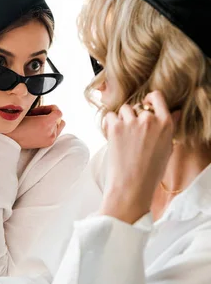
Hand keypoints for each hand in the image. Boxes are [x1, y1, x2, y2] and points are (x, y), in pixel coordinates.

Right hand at [6, 105, 64, 148]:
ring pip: (57, 127)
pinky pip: (54, 134)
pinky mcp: (48, 144)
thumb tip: (49, 111)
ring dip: (51, 123)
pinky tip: (40, 128)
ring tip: (39, 122)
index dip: (52, 108)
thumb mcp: (31, 112)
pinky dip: (50, 130)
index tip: (45, 109)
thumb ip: (44, 111)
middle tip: (40, 115)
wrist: (12, 138)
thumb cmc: (18, 125)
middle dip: (51, 116)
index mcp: (46, 123)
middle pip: (58, 120)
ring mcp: (50, 139)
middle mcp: (51, 132)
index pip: (58, 112)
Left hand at [100, 91, 178, 222]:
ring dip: (122, 119)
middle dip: (134, 116)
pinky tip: (113, 136)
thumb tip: (175, 112)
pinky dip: (109, 124)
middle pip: (138, 106)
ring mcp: (132, 122)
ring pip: (124, 110)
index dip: (149, 98)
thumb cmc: (151, 172)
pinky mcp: (115, 128)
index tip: (145, 103)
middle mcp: (149, 120)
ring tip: (123, 136)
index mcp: (165, 124)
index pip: (157, 97)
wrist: (132, 186)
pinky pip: (110, 116)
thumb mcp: (167, 149)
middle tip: (132, 134)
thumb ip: (169, 128)